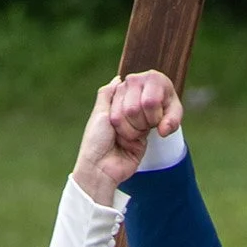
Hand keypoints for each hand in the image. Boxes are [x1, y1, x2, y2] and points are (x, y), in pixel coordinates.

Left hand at [72, 71, 182, 206]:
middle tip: (114, 129)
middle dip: (127, 113)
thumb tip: (119, 78)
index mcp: (111, 108)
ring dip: (134, 124)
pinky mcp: (143, 140)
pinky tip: (136, 138)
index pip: (126, 91)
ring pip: (144, 112)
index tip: (113, 113)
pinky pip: (150, 126)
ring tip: (121, 137)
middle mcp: (124, 116)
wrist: (101, 168)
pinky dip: (143, 130)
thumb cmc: (96, 140)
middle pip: (136, 101)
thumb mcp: (100, 111)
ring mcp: (134, 127)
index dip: (123, 98)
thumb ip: (108, 93)